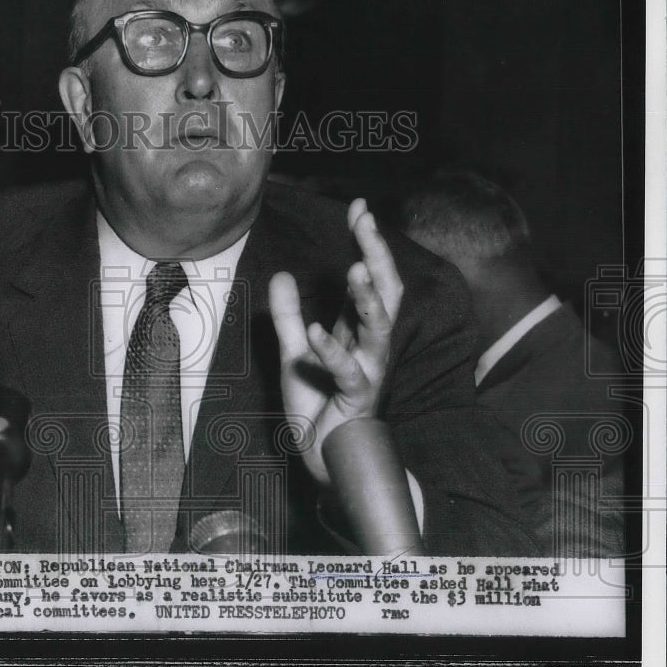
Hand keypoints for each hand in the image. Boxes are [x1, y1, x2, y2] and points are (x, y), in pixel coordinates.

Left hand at [269, 198, 402, 484]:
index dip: (365, 243)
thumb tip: (282, 275)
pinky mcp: (356, 398)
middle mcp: (369, 346)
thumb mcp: (293, 354)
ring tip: (355, 268)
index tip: (360, 207)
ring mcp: (367, 371)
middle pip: (384, 293)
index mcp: (356, 332)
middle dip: (377, 256)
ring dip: (368, 299)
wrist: (324, 458)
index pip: (366, 279)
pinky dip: (331, 352)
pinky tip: (314, 332)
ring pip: (379, 330)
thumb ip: (287, 316)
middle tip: (366, 222)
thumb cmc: (317, 407)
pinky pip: (348, 372)